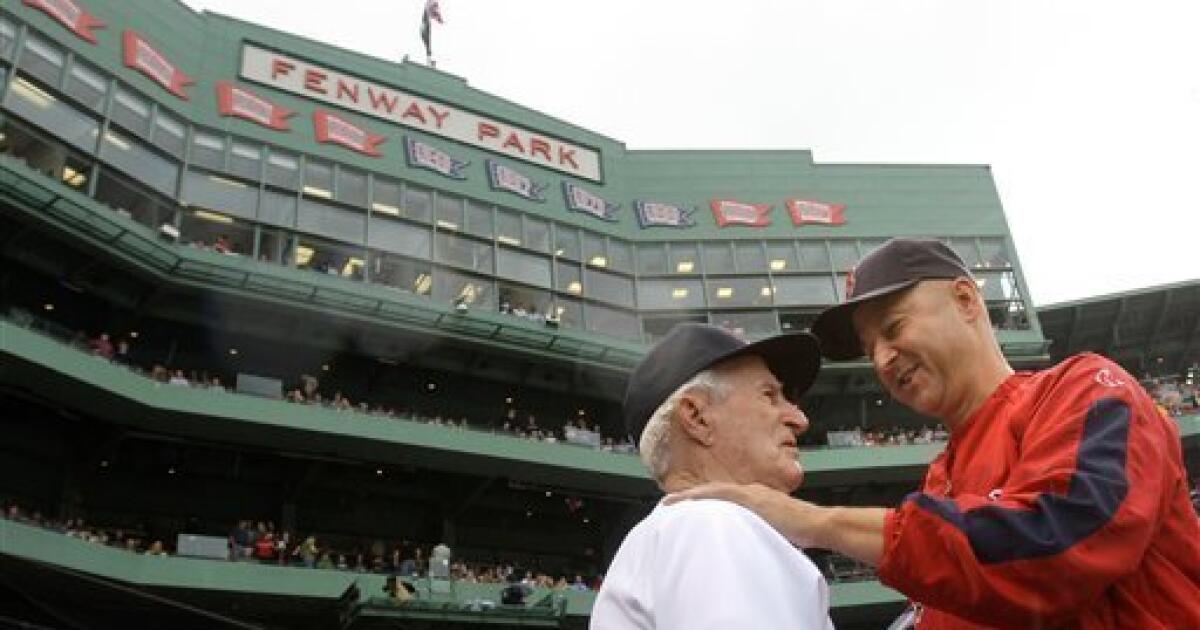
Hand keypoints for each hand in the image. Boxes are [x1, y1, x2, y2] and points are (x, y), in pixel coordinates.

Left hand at [664, 482, 823, 547]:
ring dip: (692, 495)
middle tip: (670, 501)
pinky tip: (692, 498)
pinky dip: (706, 494)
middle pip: (715, 491)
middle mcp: (753, 492)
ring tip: (672, 501)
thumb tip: (751, 539)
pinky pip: (724, 493)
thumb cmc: (804, 529)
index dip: (705, 499)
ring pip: (715, 490)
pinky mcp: (754, 499)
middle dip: (692, 496)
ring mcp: (753, 493)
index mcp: (758, 498)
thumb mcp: (777, 528)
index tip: (688, 504)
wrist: (819, 524)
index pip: (725, 497)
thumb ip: (762, 528)